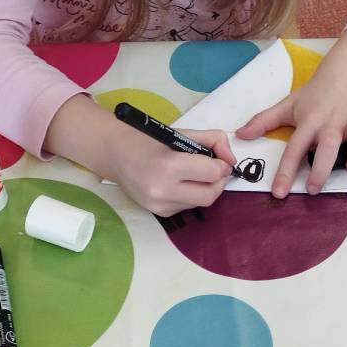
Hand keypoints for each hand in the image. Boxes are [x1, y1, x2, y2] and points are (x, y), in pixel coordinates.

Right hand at [108, 126, 235, 216]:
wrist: (115, 154)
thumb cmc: (149, 139)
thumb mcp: (182, 132)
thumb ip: (213, 141)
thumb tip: (231, 160)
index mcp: (168, 165)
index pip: (212, 173)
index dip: (222, 165)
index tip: (220, 159)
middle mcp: (163, 190)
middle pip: (210, 194)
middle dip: (219, 181)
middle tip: (216, 170)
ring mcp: (159, 205)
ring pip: (200, 203)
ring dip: (206, 189)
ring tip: (197, 174)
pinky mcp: (158, 213)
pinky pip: (187, 207)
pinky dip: (192, 196)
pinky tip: (182, 183)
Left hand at [234, 26, 346, 197]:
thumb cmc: (315, 93)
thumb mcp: (288, 104)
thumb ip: (264, 120)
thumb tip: (240, 134)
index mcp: (310, 119)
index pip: (294, 147)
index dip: (286, 172)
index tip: (279, 193)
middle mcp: (333, 118)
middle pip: (328, 146)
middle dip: (321, 171)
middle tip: (314, 189)